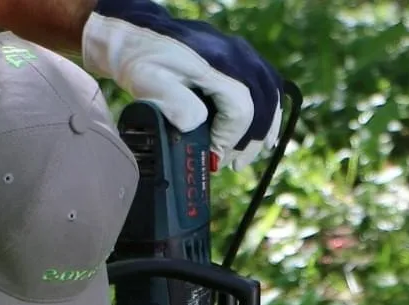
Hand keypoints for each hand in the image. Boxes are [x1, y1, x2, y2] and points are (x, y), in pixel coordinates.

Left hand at [81, 0, 282, 169]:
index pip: (241, 110)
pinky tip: (263, 136)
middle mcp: (235, 56)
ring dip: (262, 130)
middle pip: (261, 105)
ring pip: (269, 96)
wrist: (139, 36)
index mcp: (217, 64)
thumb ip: (176, 105)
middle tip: (231, 165)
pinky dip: (268, 112)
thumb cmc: (143, 62)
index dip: (230, 141)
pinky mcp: (239, 59)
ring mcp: (241, 54)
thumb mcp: (151, 84)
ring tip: (247, 156)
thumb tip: (198, 126)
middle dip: (248, 142)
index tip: (214, 158)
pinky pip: (267, 86)